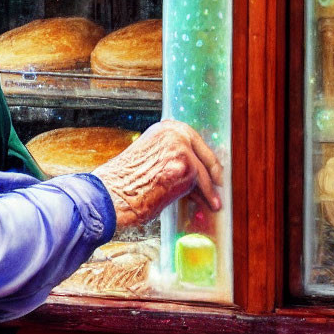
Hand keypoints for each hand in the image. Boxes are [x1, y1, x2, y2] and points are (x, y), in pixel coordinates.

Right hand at [93, 119, 222, 230]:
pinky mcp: (186, 165)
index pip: (191, 137)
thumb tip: (190, 168)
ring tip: (214, 202)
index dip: (202, 154)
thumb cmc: (124, 182)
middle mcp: (172, 132)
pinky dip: (205, 196)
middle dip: (213, 168)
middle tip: (219, 182)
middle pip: (203, 151)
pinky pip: (202, 184)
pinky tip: (207, 204)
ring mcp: (180, 147)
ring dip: (209, 188)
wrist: (113, 193)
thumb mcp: (147, 158)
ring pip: (203, 170)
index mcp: (161, 129)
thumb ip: (167, 156)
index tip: (209, 165)